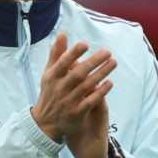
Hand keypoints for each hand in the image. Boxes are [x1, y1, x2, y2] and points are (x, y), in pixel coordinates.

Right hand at [30, 32, 116, 157]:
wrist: (44, 123)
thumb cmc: (50, 92)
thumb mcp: (48, 73)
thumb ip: (56, 54)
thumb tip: (62, 34)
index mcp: (52, 77)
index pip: (62, 63)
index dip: (73, 53)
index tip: (85, 44)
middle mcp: (60, 88)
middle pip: (78, 74)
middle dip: (93, 62)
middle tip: (108, 52)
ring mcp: (68, 101)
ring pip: (86, 86)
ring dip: (101, 74)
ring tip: (113, 62)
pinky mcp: (77, 113)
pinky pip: (90, 101)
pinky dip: (100, 92)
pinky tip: (110, 83)